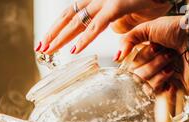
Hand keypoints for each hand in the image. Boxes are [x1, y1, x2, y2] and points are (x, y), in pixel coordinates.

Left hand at [36, 0, 170, 54]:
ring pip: (78, 21)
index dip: (56, 28)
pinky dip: (85, 39)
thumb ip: (107, 24)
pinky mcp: (118, 6)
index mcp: (96, 2)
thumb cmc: (147, 4)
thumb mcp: (122, 17)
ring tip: (50, 50)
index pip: (70, 15)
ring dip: (62, 37)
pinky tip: (74, 50)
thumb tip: (97, 34)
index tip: (45, 42)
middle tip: (41, 48)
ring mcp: (106, 1)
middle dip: (53, 33)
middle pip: (68, 17)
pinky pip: (98, 25)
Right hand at [120, 15, 188, 94]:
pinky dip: (164, 88)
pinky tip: (172, 76)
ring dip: (159, 73)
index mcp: (147, 56)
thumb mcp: (148, 28)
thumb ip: (128, 40)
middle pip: (138, 78)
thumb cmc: (179, 29)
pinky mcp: (177, 90)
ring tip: (173, 61)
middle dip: (152, 64)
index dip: (142, 57)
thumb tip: (116, 58)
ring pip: (148, 88)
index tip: (156, 46)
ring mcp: (165, 80)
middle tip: (167, 53)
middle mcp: (154, 69)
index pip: (132, 67)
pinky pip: (161, 97)